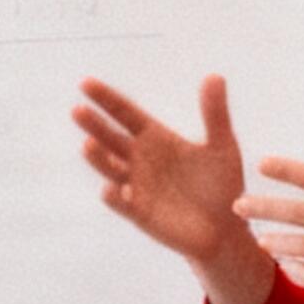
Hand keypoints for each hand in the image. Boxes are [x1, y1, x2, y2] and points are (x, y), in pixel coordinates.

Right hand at [75, 75, 275, 303]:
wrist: (225, 227)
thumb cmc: (222, 184)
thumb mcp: (222, 145)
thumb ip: (215, 113)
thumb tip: (214, 76)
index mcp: (155, 139)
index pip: (124, 114)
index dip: (106, 100)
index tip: (85, 83)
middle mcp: (139, 160)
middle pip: (110, 138)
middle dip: (94, 125)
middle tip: (78, 110)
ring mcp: (136, 186)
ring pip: (111, 169)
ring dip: (99, 159)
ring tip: (88, 145)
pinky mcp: (140, 213)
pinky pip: (124, 204)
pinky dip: (117, 197)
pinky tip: (112, 190)